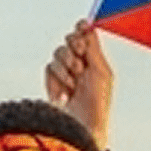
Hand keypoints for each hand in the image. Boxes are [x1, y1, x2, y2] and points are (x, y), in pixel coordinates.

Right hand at [44, 19, 113, 150]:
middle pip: (70, 39)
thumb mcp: (100, 70)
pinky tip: (65, 92)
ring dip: (67, 66)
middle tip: (80, 60)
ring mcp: (65, 72)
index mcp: (95, 59)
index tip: (82, 26)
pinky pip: (49, 67)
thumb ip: (93, 47)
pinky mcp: (51, 81)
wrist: (81, 124)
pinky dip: (58, 77)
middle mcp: (80, 63)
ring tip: (74, 83)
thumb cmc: (98, 102)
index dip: (82, 28)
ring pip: (58, 53)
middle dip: (74, 48)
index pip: (85, 35)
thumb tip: (88, 27)